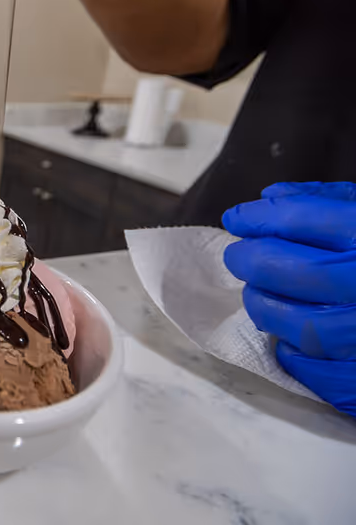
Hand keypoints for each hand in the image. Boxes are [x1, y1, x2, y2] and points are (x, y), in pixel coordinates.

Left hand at [222, 182, 355, 416]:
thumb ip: (332, 202)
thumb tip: (270, 200)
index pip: (305, 219)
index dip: (261, 217)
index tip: (239, 218)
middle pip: (291, 270)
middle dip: (253, 259)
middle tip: (240, 256)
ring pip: (298, 324)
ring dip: (265, 306)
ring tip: (260, 294)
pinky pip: (318, 370)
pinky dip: (294, 353)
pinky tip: (291, 337)